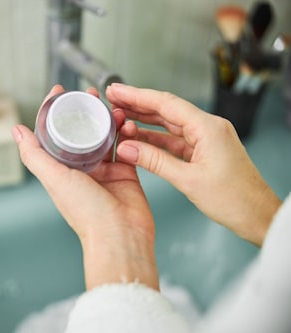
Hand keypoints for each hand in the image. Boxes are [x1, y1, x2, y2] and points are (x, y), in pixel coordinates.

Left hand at [11, 85, 158, 289]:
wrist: (120, 235)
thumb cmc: (87, 213)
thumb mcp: (54, 179)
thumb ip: (34, 154)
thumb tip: (16, 131)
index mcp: (62, 170)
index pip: (55, 134)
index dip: (56, 112)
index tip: (60, 92)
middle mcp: (82, 169)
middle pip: (82, 131)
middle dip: (86, 110)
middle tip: (91, 93)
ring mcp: (104, 170)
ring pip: (106, 136)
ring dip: (109, 119)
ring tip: (113, 107)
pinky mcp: (126, 172)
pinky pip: (126, 146)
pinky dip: (127, 133)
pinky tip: (128, 123)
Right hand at [106, 83, 281, 246]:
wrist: (257, 215)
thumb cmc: (234, 199)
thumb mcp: (188, 180)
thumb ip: (154, 161)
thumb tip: (126, 148)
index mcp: (208, 127)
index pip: (166, 104)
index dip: (137, 96)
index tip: (117, 91)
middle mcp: (208, 128)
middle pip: (166, 110)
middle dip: (137, 104)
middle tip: (112, 99)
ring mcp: (205, 139)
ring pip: (168, 124)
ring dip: (143, 120)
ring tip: (119, 115)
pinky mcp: (202, 151)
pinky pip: (173, 140)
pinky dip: (154, 139)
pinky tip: (137, 138)